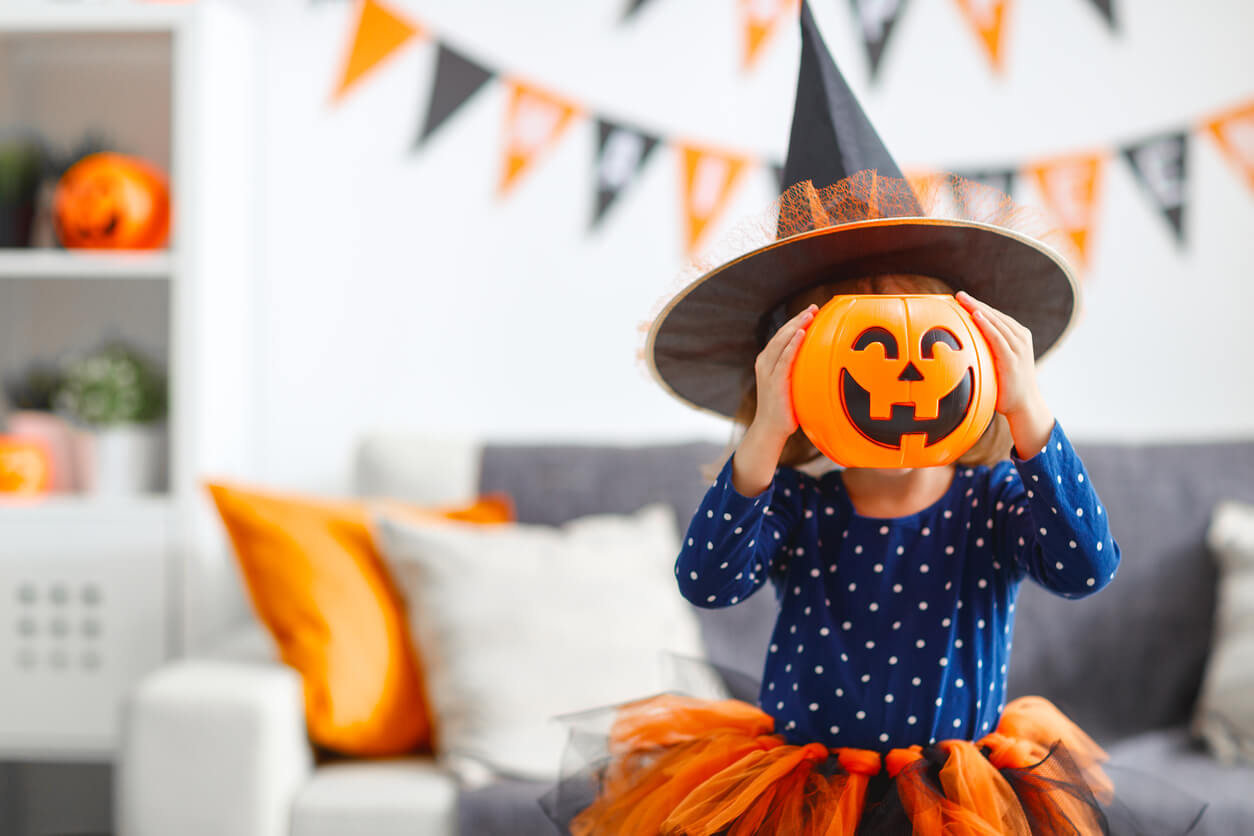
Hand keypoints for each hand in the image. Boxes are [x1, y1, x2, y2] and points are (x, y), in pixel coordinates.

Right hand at [731, 304, 816, 494]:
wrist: (770, 430)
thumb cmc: (784, 409)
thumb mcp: (791, 385)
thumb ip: (799, 371)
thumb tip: (822, 363)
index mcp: (768, 361)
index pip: (783, 336)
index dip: (796, 322)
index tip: (812, 311)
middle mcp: (765, 362)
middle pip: (782, 334)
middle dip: (798, 319)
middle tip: (814, 308)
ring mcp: (768, 371)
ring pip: (782, 342)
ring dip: (797, 326)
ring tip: (810, 314)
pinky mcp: (775, 381)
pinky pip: (785, 358)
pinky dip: (793, 344)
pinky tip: (802, 333)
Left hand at [955, 290, 1053, 455]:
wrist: (1024, 405)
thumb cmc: (1007, 385)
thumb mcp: (996, 363)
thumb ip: (986, 351)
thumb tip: (961, 348)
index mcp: (1017, 336)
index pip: (995, 316)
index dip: (978, 306)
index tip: (960, 299)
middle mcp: (1019, 338)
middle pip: (994, 315)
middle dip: (975, 304)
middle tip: (958, 295)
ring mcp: (1018, 347)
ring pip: (995, 322)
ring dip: (978, 309)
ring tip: (963, 300)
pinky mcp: (1013, 358)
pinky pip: (998, 337)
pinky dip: (987, 325)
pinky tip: (976, 315)